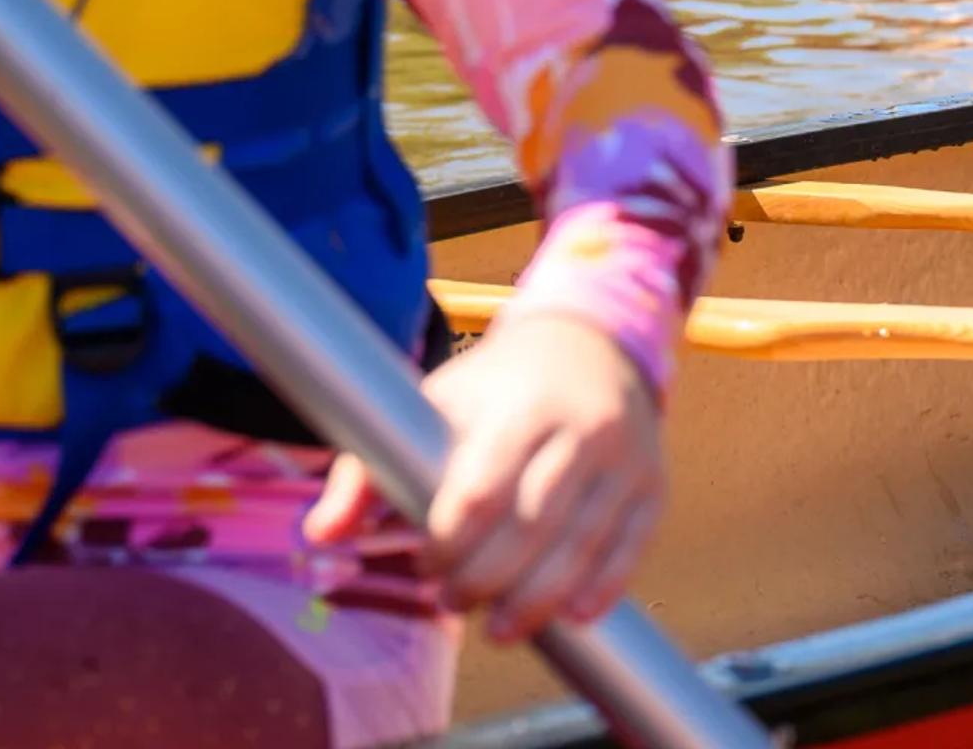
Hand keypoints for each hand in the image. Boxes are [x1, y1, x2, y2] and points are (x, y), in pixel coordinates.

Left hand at [307, 310, 662, 642]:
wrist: (593, 343)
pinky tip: (570, 617)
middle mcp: (584, 429)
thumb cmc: (498, 386)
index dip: (449, 544)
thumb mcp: (433, 404)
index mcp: (523, 406)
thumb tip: (319, 535)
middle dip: (486, 579)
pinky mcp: (654, 484)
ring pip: (583, 545)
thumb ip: (369, 469)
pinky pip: (632, 547)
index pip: (481, 491)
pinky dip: (602, 588)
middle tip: (451, 603)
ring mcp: (627, 458)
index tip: (426, 566)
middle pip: (533, 526)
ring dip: (536, 600)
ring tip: (497, 629)